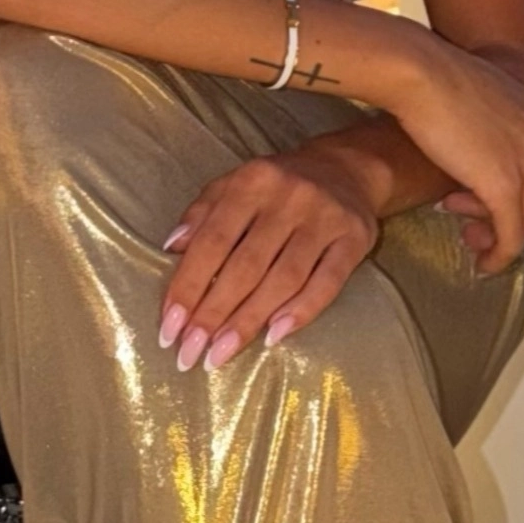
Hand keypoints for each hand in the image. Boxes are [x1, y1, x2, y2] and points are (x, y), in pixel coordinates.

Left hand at [157, 138, 387, 371]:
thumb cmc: (276, 187)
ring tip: (220, 354)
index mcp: (251, 181)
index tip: (169, 328)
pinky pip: (327, 282)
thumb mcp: (234, 186)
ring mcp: (325, 218)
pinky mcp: (355, 238)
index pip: (213, 240)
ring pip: (284, 279)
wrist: (345, 168)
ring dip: (248, 321)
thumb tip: (171, 248)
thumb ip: (202, 214)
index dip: (188, 286)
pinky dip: (301, 311)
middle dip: (213, 314)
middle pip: (246, 265)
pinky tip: (273, 336)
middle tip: (190, 353)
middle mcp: (289, 196)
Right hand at [378, 35, 523, 275]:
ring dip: (495, 235)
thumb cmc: (431, 76)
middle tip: (464, 217)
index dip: (502, 187)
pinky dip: (499, 256)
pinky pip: (511, 237)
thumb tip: (476, 156)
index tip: (468, 192)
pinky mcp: (505, 187)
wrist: (417, 72)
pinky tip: (482, 263)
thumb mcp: (475, 98)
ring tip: (465, 232)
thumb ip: (488, 128)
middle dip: (497, 214)